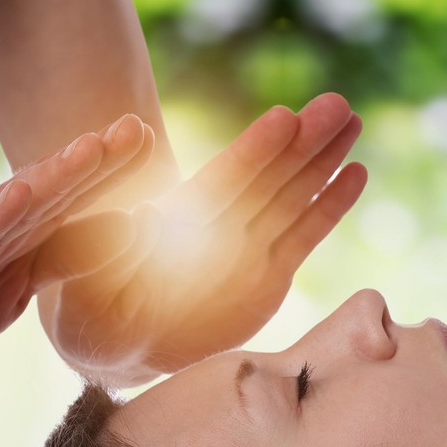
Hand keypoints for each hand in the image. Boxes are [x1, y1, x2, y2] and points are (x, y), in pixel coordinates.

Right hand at [0, 114, 153, 366]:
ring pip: (19, 204)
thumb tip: (123, 236)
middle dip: (99, 160)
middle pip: (55, 190)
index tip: (151, 139)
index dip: (112, 173)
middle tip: (138, 125)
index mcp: (18, 235)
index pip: (73, 202)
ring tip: (93, 147)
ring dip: (58, 176)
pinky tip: (20, 192)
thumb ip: (61, 261)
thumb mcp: (11, 288)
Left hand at [40, 93, 366, 384]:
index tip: (284, 119)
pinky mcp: (269, 276)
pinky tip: (355, 172)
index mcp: (178, 220)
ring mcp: (248, 248)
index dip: (253, 153)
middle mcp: (219, 226)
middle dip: (303, 142)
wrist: (122, 343)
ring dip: (323, 160)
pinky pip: (304, 236)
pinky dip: (329, 207)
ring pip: (292, 196)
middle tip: (337, 103)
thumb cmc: (94, 307)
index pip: (223, 181)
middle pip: (267, 177)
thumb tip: (140, 217)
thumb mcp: (91, 277)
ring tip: (352, 119)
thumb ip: (115, 248)